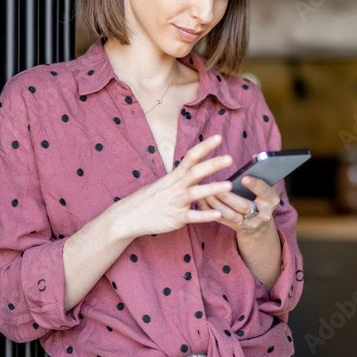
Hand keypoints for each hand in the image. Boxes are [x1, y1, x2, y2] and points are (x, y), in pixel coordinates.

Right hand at [109, 135, 232, 239]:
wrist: (126, 217)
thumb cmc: (147, 200)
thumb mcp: (163, 184)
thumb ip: (179, 177)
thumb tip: (193, 167)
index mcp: (173, 177)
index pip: (190, 157)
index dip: (204, 147)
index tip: (218, 137)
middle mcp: (175, 187)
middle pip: (195, 172)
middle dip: (212, 164)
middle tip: (230, 158)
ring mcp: (174, 203)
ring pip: (194, 193)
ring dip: (212, 189)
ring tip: (229, 186)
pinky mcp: (174, 218)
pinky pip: (191, 216)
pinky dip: (204, 215)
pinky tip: (218, 214)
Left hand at [199, 175, 279, 234]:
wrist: (260, 222)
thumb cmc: (261, 196)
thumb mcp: (266, 185)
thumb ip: (260, 173)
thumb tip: (254, 157)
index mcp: (271, 199)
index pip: (264, 191)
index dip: (254, 184)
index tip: (243, 177)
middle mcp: (262, 213)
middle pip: (244, 206)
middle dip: (228, 196)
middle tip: (214, 183)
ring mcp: (250, 223)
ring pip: (231, 215)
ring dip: (217, 204)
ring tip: (205, 192)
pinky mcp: (238, 228)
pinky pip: (222, 221)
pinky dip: (211, 211)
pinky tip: (202, 201)